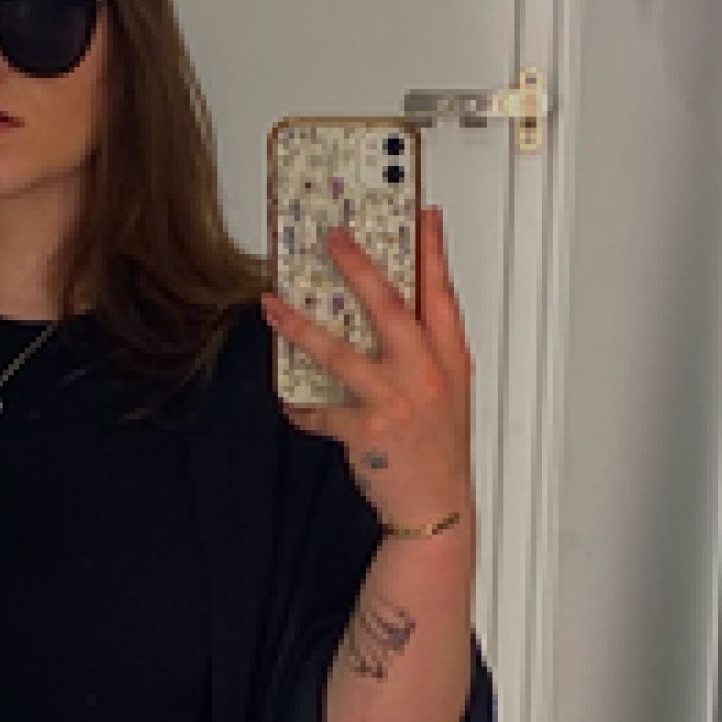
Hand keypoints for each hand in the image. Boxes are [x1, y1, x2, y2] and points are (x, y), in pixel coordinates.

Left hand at [259, 205, 474, 530]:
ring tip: (272, 306)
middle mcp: (424, 373)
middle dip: (358, 266)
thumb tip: (394, 318)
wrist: (436, 506)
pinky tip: (291, 404)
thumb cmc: (439, 449)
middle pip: (388, 306)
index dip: (433, 252)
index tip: (423, 216)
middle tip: (333, 238)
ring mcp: (394, 400)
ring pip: (339, 352)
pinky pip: (320, 411)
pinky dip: (302, 408)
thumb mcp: (448, 393)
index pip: (442, 294)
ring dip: (300, 327)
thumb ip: (426, 354)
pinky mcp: (366, 430)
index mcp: (449, 359)